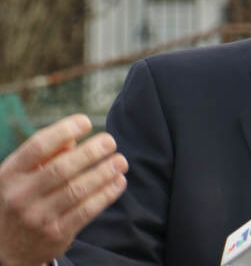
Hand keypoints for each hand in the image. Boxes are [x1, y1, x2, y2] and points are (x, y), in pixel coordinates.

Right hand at [0, 114, 127, 265]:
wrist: (7, 247)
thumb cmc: (22, 197)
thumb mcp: (21, 175)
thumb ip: (45, 154)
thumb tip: (72, 137)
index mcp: (9, 174)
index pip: (37, 147)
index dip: (64, 130)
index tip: (86, 121)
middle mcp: (20, 196)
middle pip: (61, 168)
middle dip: (91, 152)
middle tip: (111, 141)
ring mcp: (38, 217)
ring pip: (78, 190)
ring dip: (104, 173)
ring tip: (121, 161)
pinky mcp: (56, 234)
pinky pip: (87, 210)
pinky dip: (107, 194)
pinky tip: (119, 181)